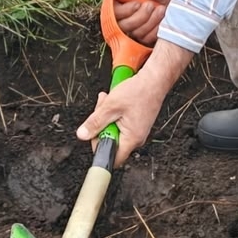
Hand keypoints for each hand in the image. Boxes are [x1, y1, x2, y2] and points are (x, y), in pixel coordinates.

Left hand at [76, 41, 186, 166]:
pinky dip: (113, 114)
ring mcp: (136, 132)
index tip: (94, 133)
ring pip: (113, 131)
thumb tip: (82, 135)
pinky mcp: (135, 124)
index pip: (111, 157)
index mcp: (131, 139)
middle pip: (110, 142)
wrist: (155, 80)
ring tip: (108, 102)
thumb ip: (95, 122)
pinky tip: (114, 103)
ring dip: (106, 117)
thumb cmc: (139, 91)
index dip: (99, 147)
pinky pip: (119, 124)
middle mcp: (136, 139)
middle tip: (101, 110)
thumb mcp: (111, 106)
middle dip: (101, 126)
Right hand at [107, 0, 180, 43]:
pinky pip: (147, 39)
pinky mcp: (144, 35)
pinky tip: (162, 18)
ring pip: (136, 33)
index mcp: (116, 4)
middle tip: (151, 4)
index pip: (113, 14)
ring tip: (160, 9)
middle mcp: (122, 18)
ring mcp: (133, 28)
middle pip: (124, 26)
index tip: (137, 3)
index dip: (125, 12)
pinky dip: (156, 29)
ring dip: (151, 21)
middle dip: (140, 16)